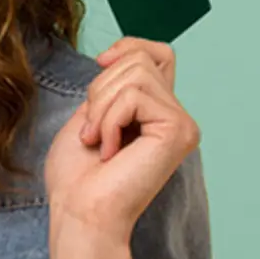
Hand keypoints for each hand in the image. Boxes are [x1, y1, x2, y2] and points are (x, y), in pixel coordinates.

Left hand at [43, 37, 200, 248]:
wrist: (79, 212)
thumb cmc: (77, 175)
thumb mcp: (90, 114)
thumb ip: (112, 84)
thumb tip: (118, 55)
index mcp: (155, 112)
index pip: (159, 54)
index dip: (130, 46)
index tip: (101, 62)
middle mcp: (176, 117)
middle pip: (138, 59)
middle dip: (100, 89)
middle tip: (93, 132)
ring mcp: (182, 123)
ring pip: (136, 73)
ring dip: (102, 107)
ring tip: (100, 143)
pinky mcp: (180, 130)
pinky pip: (135, 96)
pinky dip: (110, 120)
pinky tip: (110, 152)